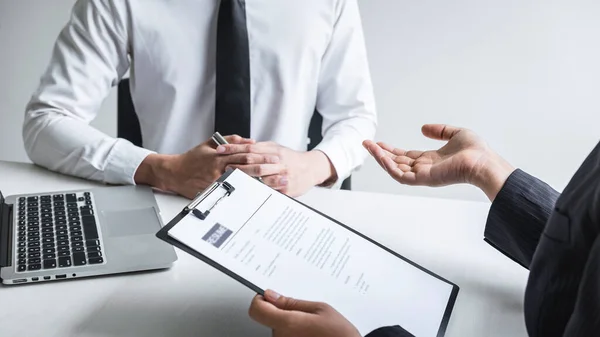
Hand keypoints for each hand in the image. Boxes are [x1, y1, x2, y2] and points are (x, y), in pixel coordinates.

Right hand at [134, 135, 279, 198]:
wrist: (173, 172)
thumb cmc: (192, 159)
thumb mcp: (209, 143)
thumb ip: (231, 140)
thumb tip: (250, 141)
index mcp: (221, 155)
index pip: (245, 154)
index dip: (262, 155)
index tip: (275, 157)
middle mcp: (220, 168)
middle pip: (247, 168)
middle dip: (266, 171)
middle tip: (282, 173)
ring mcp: (216, 181)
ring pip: (242, 182)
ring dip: (260, 184)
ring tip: (276, 187)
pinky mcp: (212, 192)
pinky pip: (232, 194)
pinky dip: (246, 196)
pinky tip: (258, 198)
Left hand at [216, 142, 335, 196]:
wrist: (311, 168)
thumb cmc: (291, 158)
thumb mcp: (276, 148)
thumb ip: (260, 148)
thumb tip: (241, 144)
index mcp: (273, 151)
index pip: (250, 147)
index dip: (233, 148)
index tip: (220, 149)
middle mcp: (278, 162)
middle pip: (253, 161)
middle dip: (236, 163)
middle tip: (222, 165)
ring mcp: (282, 175)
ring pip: (261, 176)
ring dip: (245, 177)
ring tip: (232, 177)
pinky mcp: (286, 188)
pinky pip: (270, 190)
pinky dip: (259, 190)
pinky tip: (248, 190)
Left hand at [248, 290, 360, 336]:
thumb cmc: (340, 335)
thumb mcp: (320, 309)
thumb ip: (292, 302)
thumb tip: (271, 296)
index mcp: (288, 323)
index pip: (256, 310)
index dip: (260, 300)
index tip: (268, 297)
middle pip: (269, 320)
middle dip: (282, 313)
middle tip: (304, 314)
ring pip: (278, 330)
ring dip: (289, 325)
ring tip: (311, 327)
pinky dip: (294, 334)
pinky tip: (310, 334)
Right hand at [363, 124, 514, 200]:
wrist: (483, 162)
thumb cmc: (475, 151)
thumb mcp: (455, 133)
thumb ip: (439, 130)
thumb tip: (423, 128)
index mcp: (431, 160)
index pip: (406, 156)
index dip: (391, 150)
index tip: (380, 143)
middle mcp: (424, 169)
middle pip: (396, 162)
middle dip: (380, 154)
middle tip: (367, 143)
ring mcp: (423, 175)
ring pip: (394, 169)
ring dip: (380, 158)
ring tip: (369, 146)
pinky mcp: (423, 179)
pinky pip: (400, 175)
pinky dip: (388, 166)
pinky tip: (380, 155)